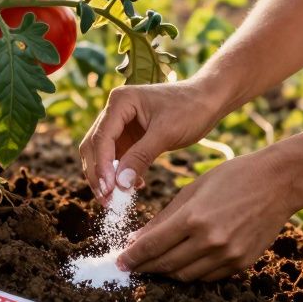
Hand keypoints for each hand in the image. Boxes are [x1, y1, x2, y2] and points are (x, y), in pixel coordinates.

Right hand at [79, 78, 223, 204]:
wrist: (208, 101)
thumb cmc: (190, 109)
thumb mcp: (166, 133)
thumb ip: (141, 157)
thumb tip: (119, 185)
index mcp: (120, 101)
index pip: (101, 138)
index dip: (101, 166)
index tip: (108, 190)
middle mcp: (115, 111)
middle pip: (94, 146)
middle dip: (98, 174)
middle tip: (107, 200)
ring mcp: (121, 124)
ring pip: (101, 154)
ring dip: (105, 177)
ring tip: (115, 199)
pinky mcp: (130, 136)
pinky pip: (117, 158)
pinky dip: (119, 174)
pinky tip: (134, 186)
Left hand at [117, 148, 302, 281]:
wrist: (278, 182)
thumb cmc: (233, 177)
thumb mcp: (192, 189)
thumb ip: (164, 217)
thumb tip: (137, 239)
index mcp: (194, 218)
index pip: (153, 246)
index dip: (133, 256)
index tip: (120, 262)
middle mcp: (210, 241)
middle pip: (166, 265)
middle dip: (145, 267)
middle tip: (132, 266)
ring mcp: (228, 255)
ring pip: (186, 276)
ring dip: (166, 273)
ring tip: (154, 265)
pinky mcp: (241, 263)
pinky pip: (207, 277)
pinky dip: (190, 273)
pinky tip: (181, 263)